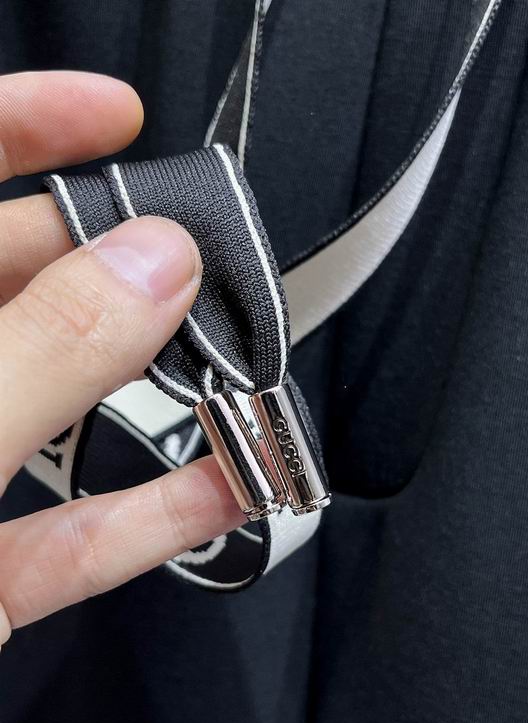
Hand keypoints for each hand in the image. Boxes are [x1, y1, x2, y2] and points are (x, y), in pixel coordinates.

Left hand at [0, 71, 243, 646]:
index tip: (115, 114)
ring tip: (230, 376)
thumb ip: (37, 355)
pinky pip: (73, 527)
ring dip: (151, 399)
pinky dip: (151, 511)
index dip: (24, 125)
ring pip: (55, 413)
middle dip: (119, 273)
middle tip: (201, 273)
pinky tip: (219, 487)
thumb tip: (150, 270)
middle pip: (14, 287)